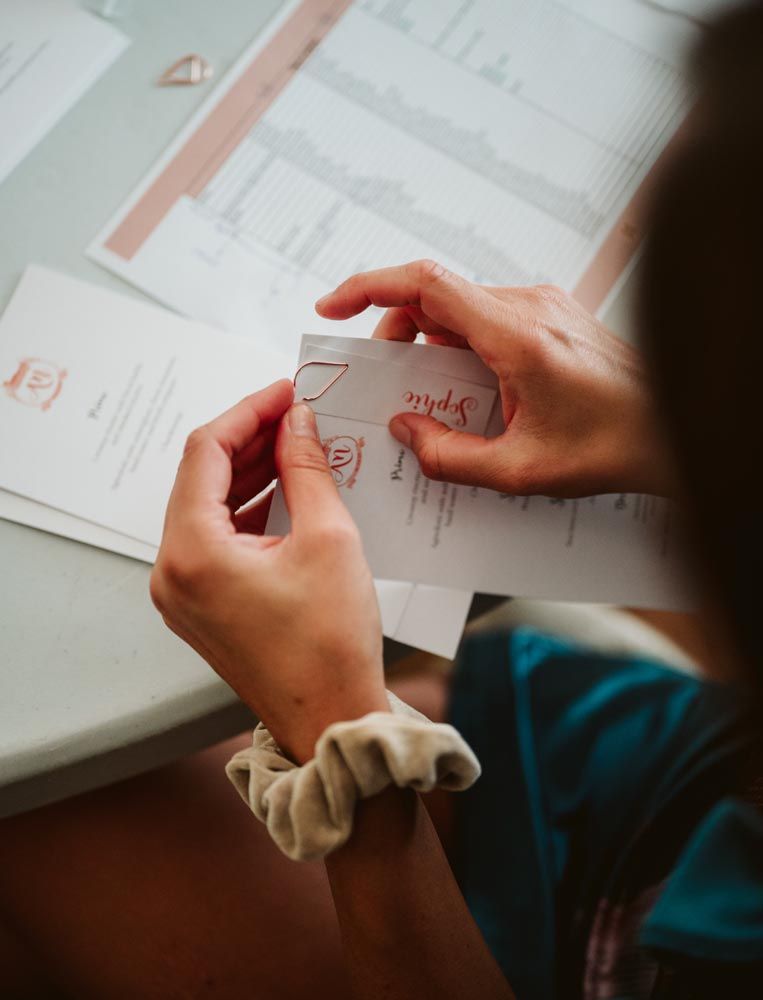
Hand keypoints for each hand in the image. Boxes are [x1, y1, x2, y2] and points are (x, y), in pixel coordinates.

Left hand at [150, 380, 386, 763]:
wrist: (331, 721)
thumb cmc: (332, 645)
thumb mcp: (329, 539)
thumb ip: (307, 469)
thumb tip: (298, 422)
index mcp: (191, 553)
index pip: (205, 452)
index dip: (248, 412)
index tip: (286, 391)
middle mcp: (171, 572)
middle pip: (201, 478)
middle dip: (249, 440)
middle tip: (296, 415)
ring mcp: (181, 593)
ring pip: (208, 508)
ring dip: (250, 473)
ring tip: (297, 446)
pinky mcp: (201, 606)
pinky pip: (216, 540)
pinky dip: (248, 510)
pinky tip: (287, 491)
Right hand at [316, 260, 671, 497]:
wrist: (673, 429)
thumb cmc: (614, 445)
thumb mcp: (521, 470)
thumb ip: (450, 456)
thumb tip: (405, 431)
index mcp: (516, 334)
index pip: (424, 284)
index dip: (367, 287)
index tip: (332, 307)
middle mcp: (527, 305)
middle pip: (434, 297)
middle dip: (395, 334)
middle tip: (384, 384)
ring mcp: (541, 305)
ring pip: (459, 308)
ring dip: (430, 343)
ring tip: (426, 397)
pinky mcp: (550, 316)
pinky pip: (487, 319)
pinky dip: (461, 347)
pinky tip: (465, 391)